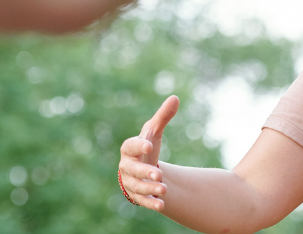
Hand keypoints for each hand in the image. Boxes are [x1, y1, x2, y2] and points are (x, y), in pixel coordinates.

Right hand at [118, 95, 178, 210]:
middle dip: (144, 172)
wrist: (143, 169)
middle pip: (132, 170)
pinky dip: (150, 203)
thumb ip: (163, 116)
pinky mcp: (136, 196)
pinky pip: (141, 201)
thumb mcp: (154, 132)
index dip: (138, 146)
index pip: (129, 146)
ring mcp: (130, 182)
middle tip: (158, 174)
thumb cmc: (147, 147)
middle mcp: (126, 166)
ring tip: (164, 189)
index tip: (149, 145)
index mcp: (129, 148)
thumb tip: (175, 97)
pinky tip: (161, 205)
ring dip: (149, 189)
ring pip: (137, 187)